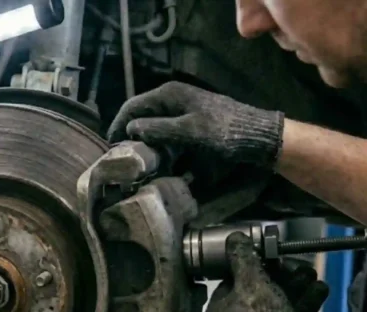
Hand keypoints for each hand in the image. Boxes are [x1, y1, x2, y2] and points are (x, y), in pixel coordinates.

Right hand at [108, 82, 284, 170]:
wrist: (257, 135)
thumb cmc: (223, 132)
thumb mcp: (188, 132)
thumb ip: (158, 129)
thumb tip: (131, 129)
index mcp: (168, 95)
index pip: (132, 106)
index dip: (118, 125)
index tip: (110, 146)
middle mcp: (172, 97)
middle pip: (141, 115)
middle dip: (130, 134)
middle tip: (123, 156)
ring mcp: (182, 108)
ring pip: (153, 124)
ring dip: (144, 141)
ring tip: (138, 160)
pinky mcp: (191, 119)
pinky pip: (166, 130)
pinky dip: (159, 142)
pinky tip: (159, 158)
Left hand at [205, 233, 328, 311]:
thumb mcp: (251, 281)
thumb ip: (242, 258)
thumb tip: (233, 240)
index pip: (233, 282)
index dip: (255, 266)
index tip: (272, 258)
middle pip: (260, 293)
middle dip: (283, 276)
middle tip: (300, 266)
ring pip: (278, 306)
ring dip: (297, 287)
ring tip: (312, 275)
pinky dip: (304, 304)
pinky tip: (319, 291)